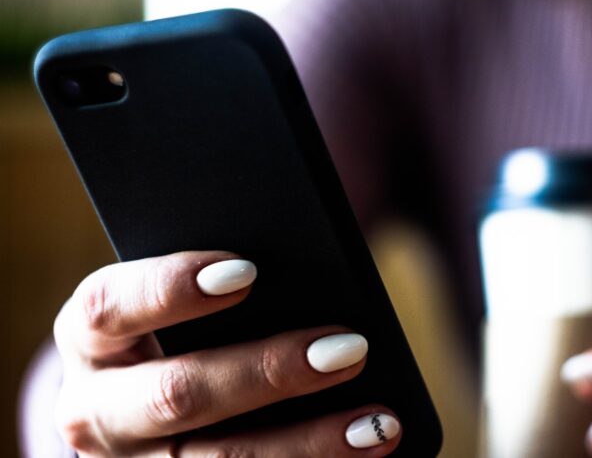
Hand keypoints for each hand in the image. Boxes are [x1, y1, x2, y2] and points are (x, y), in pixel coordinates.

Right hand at [53, 251, 400, 456]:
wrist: (140, 398)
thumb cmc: (180, 328)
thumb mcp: (181, 302)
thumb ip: (224, 284)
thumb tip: (311, 277)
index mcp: (92, 337)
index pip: (112, 306)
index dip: (173, 288)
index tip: (248, 272)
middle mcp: (95, 409)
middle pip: (178, 394)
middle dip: (269, 372)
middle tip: (350, 349)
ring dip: (307, 444)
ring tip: (378, 424)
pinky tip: (362, 453)